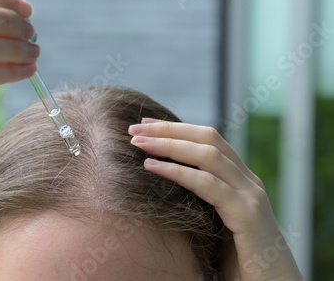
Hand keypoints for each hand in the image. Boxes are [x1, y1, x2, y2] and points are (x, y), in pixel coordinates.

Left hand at [129, 118, 303, 280]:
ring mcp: (250, 196)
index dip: (175, 128)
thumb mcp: (216, 220)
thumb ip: (202, 199)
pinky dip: (177, 172)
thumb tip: (164, 185)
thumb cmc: (239, 259)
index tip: (144, 124)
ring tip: (137, 143)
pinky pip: (208, 185)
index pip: (208, 139)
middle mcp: (247, 181)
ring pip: (207, 155)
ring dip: (169, 145)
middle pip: (207, 138)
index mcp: (240, 179)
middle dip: (169, 129)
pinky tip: (151, 167)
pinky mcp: (248, 215)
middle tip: (134, 127)